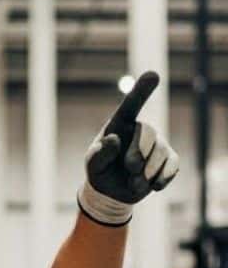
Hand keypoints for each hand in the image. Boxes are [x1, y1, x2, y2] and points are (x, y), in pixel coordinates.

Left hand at [78, 71, 179, 225]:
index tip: (153, 74)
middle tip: (129, 170)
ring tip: (132, 183)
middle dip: (138, 155)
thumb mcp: (93, 165)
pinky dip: (162, 178)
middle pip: (148, 133)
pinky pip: (173, 165)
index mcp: (120, 124)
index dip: (142, 90)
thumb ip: (100, 154)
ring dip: (146, 173)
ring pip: (161, 153)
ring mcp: (158, 143)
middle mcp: (141, 130)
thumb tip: (114, 140)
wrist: (113, 192)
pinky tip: (153, 186)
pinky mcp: (169, 159)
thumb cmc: (101, 171)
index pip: (132, 105)